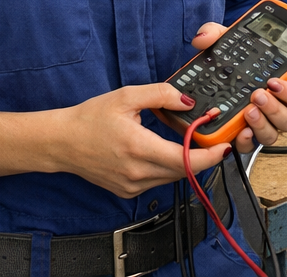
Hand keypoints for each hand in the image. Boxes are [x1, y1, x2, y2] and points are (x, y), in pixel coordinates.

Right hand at [48, 83, 230, 197]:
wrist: (62, 143)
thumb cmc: (90, 119)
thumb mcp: (125, 97)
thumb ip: (159, 95)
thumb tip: (187, 100)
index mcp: (138, 147)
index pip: (184, 159)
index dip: (209, 156)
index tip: (224, 146)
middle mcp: (136, 172)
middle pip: (183, 171)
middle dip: (203, 157)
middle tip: (214, 141)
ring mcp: (132, 186)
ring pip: (172, 178)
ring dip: (185, 163)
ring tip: (190, 144)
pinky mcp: (128, 192)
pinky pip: (157, 182)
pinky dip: (167, 169)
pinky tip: (164, 153)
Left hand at [192, 22, 286, 153]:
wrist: (202, 93)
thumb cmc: (226, 70)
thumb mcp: (222, 48)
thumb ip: (215, 34)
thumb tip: (204, 37)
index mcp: (279, 89)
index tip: (275, 81)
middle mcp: (275, 110)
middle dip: (276, 106)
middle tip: (258, 95)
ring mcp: (261, 126)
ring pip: (275, 133)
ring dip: (263, 122)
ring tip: (248, 111)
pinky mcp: (245, 139)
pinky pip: (252, 146)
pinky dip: (247, 140)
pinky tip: (240, 131)